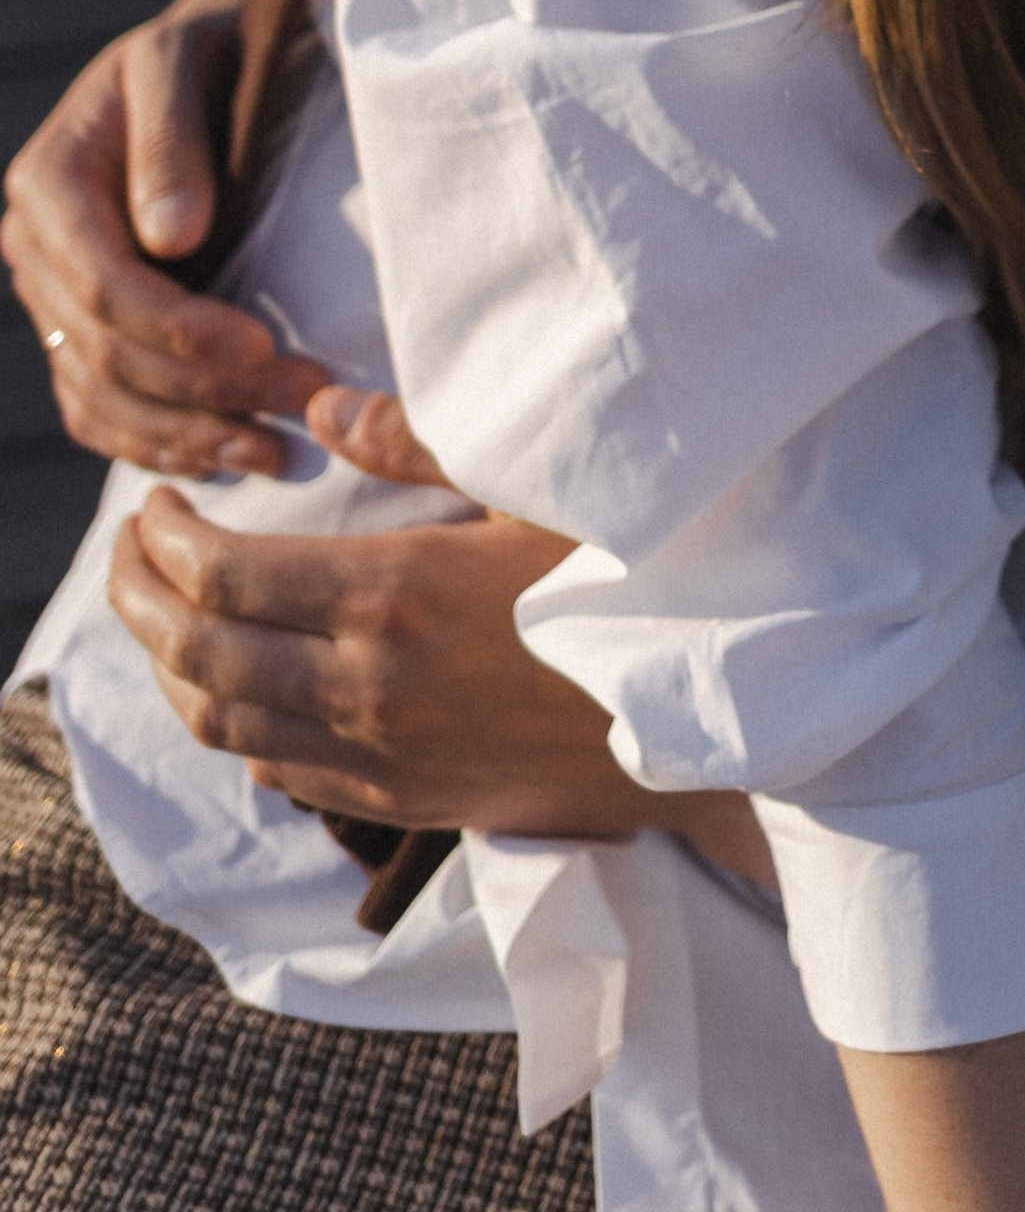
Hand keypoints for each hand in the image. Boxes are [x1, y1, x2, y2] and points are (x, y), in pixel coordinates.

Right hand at [2, 0, 332, 477]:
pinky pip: (100, 407)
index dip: (182, 331)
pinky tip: (227, 457)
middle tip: (303, 404)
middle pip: (110, 352)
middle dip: (206, 392)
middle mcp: (34, 245)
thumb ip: (173, 142)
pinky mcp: (79, 325)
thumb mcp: (185, 59)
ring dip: (189, 436)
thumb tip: (172, 238)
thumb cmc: (207, 45)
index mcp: (49, 182)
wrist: (206, 52)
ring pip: (102, 396)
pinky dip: (158, 442)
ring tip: (277, 454)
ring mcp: (52, 293)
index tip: (265, 348)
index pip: (108, 285)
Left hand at [106, 409, 644, 835]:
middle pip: (200, 654)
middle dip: (140, 600)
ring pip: (225, 726)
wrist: (706, 721)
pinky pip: (283, 773)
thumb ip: (420, 446)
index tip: (153, 503)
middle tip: (129, 552)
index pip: (226, 577)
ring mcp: (383, 757)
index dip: (166, 540)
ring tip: (165, 618)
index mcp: (395, 598)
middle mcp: (368, 688)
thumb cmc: (633, 584)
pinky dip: (237, 729)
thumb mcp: (540, 490)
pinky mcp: (408, 802)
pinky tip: (244, 693)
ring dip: (173, 669)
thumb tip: (326, 409)